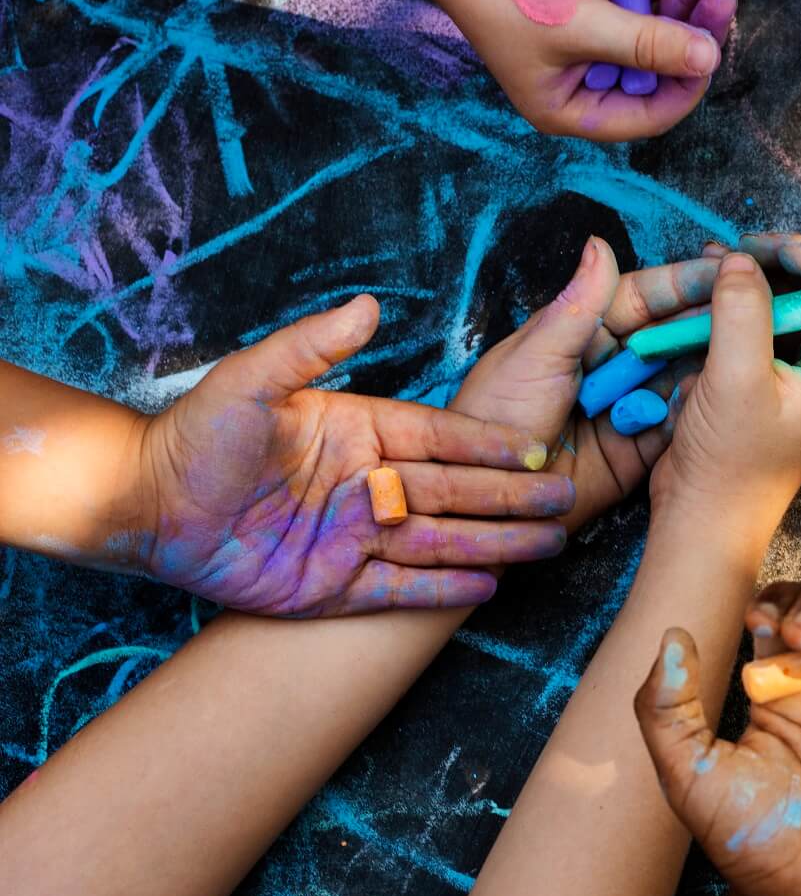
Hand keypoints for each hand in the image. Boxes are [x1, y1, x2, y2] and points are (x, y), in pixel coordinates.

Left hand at [133, 297, 569, 615]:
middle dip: (512, 495)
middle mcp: (366, 484)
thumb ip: (311, 345)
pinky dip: (444, 590)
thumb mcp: (251, 379)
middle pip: (454, 491)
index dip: (487, 444)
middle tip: (564, 498)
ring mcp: (354, 537)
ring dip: (496, 542)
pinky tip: (490, 586)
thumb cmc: (192, 436)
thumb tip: (368, 305)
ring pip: (441, 541)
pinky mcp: (333, 586)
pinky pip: (400, 589)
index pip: (439, 438)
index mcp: (359, 432)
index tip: (534, 446)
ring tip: (549, 543)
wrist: (141, 507)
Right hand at [433, 0, 737, 141]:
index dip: (686, 85)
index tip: (712, 49)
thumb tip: (710, 60)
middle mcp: (593, 73)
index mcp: (575, 105)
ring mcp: (602, 29)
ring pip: (664, 16)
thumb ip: (648, 44)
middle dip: (694, 25)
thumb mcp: (583, 25)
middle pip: (665, 61)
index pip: (650, 112)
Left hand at [450, 236, 726, 530]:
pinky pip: (680, 426)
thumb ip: (576, 307)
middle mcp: (612, 366)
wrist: (488, 498)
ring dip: (711, 366)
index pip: (644, 299)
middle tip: (758, 310)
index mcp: (583, 332)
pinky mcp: (640, 450)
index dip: (685, 285)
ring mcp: (630, 408)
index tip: (728, 270)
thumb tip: (599, 244)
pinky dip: (700, 414)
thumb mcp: (535, 356)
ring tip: (752, 352)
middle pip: (671, 336)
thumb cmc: (494, 418)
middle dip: (710, 323)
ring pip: (683, 378)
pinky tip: (727, 400)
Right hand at [649, 234, 800, 534]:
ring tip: (713, 261)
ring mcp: (800, 368)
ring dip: (756, 275)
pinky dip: (737, 300)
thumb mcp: (735, 380)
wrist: (703, 517)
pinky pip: (763, 321)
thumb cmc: (730, 463)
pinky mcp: (768, 374)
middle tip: (739, 253)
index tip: (775, 253)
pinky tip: (704, 287)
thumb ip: (744, 313)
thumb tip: (741, 259)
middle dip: (786, 259)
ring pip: (792, 299)